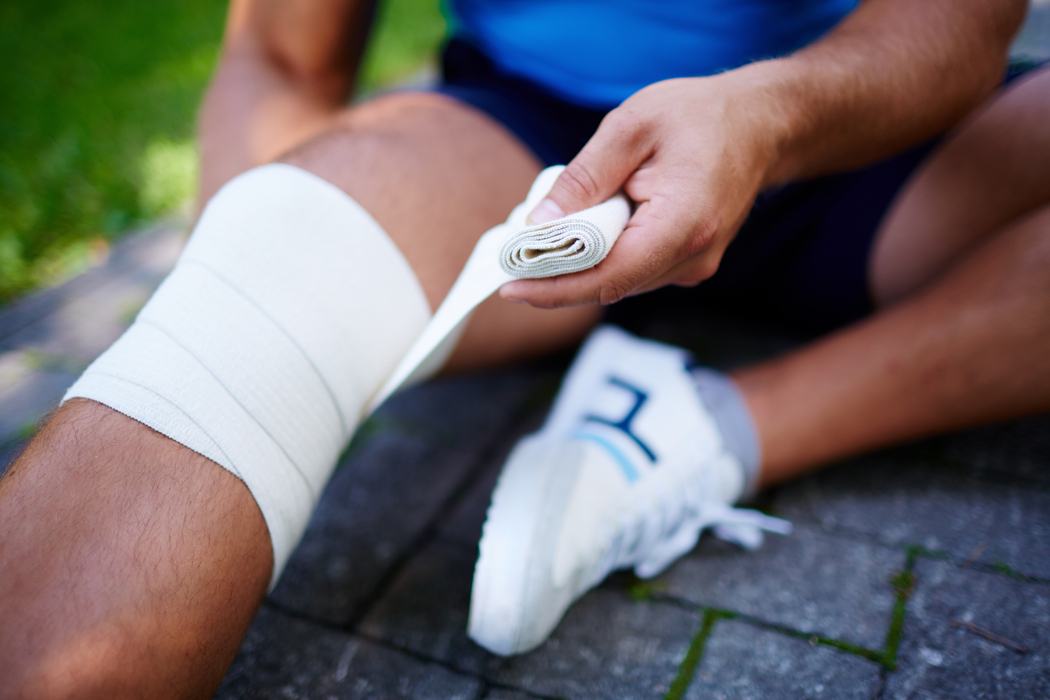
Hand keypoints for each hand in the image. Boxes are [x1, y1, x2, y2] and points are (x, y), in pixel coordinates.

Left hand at [500, 69, 787, 307]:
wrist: (762, 124)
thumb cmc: (700, 117)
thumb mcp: (632, 127)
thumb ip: (584, 177)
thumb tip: (538, 223)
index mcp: (683, 224)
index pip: (609, 275)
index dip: (555, 288)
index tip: (510, 287)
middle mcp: (693, 257)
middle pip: (610, 284)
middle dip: (556, 278)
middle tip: (509, 262)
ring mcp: (694, 265)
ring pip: (620, 281)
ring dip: (577, 268)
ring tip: (535, 246)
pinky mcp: (688, 263)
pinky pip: (634, 270)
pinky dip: (601, 258)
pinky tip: (576, 238)